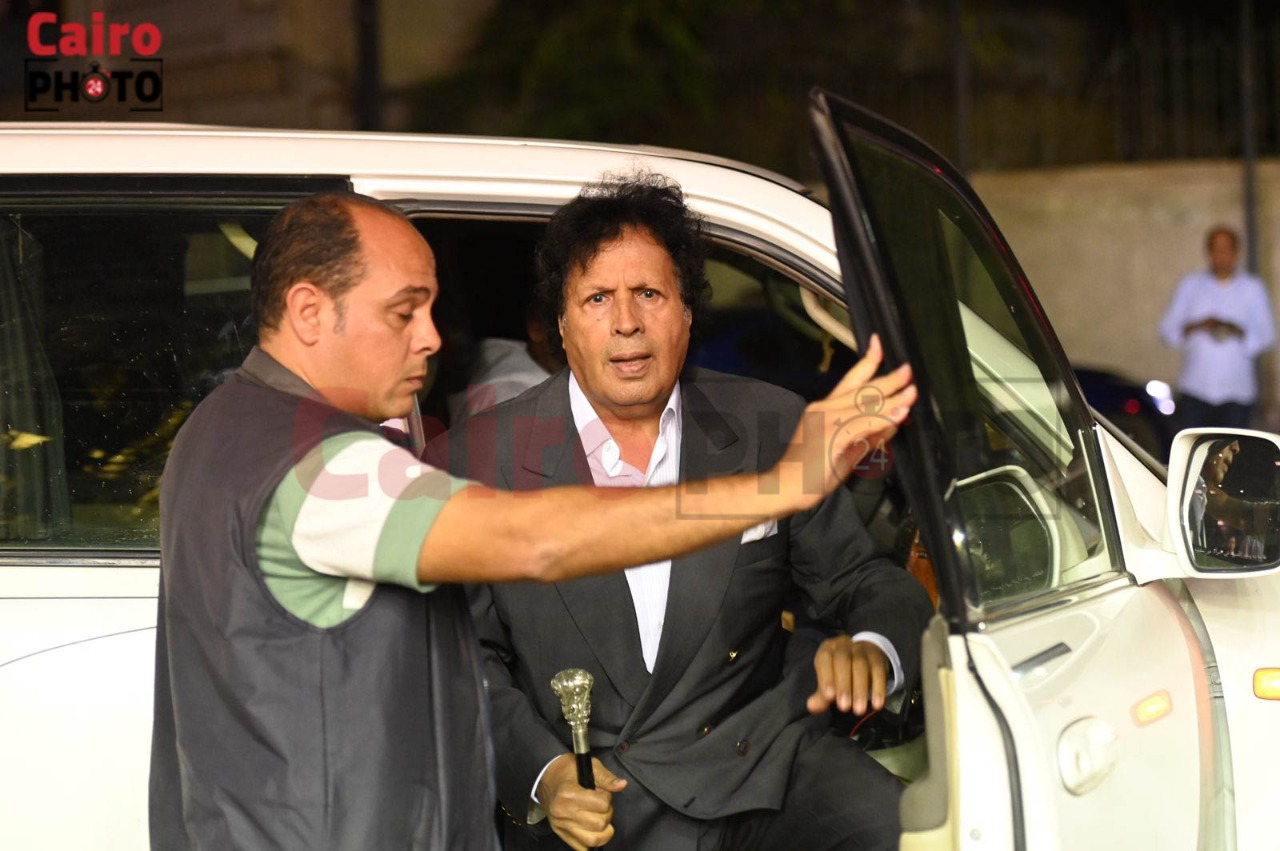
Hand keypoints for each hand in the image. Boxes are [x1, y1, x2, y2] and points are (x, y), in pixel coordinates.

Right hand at [536, 753, 626, 850]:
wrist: (546, 777)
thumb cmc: (568, 770)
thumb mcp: (589, 767)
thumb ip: (607, 778)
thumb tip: (622, 785)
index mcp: (568, 794)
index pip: (602, 804)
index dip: (607, 797)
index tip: (601, 792)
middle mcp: (563, 813)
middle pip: (600, 824)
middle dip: (607, 814)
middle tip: (601, 805)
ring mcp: (561, 826)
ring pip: (593, 840)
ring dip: (603, 831)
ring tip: (599, 818)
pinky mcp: (560, 834)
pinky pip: (582, 848)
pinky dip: (591, 843)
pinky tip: (592, 831)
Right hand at [772, 335, 915, 511]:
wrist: (784, 486)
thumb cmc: (809, 472)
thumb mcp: (843, 449)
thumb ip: (868, 435)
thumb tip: (894, 423)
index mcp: (825, 408)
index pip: (850, 379)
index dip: (868, 361)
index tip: (879, 343)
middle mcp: (825, 409)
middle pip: (863, 388)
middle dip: (890, 379)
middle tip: (908, 370)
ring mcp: (827, 421)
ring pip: (866, 404)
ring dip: (894, 398)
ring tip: (912, 392)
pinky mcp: (832, 436)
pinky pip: (864, 423)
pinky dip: (885, 417)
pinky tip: (900, 413)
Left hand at [807, 636, 889, 715]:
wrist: (864, 655)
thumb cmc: (841, 671)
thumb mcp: (830, 680)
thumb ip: (822, 695)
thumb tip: (811, 706)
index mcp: (827, 649)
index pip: (824, 659)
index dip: (826, 677)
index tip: (829, 697)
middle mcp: (843, 646)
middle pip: (842, 660)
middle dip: (843, 685)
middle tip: (844, 707)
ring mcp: (862, 650)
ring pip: (860, 665)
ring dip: (859, 689)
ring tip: (859, 710)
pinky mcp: (877, 658)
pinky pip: (878, 671)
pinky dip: (878, 688)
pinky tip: (877, 705)